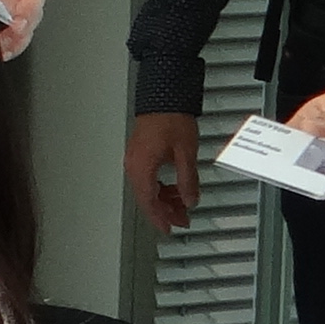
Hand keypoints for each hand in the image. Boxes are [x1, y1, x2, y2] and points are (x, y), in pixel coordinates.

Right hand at [126, 112, 203, 233]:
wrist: (164, 95)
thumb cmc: (171, 118)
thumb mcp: (185, 153)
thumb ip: (187, 180)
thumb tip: (190, 199)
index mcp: (142, 168)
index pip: (149, 202)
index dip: (161, 218)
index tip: (170, 228)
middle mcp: (134, 165)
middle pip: (147, 197)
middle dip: (166, 210)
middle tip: (183, 218)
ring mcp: (135, 158)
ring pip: (148, 188)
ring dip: (165, 198)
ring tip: (183, 202)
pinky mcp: (140, 151)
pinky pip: (148, 176)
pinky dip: (161, 185)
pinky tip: (173, 186)